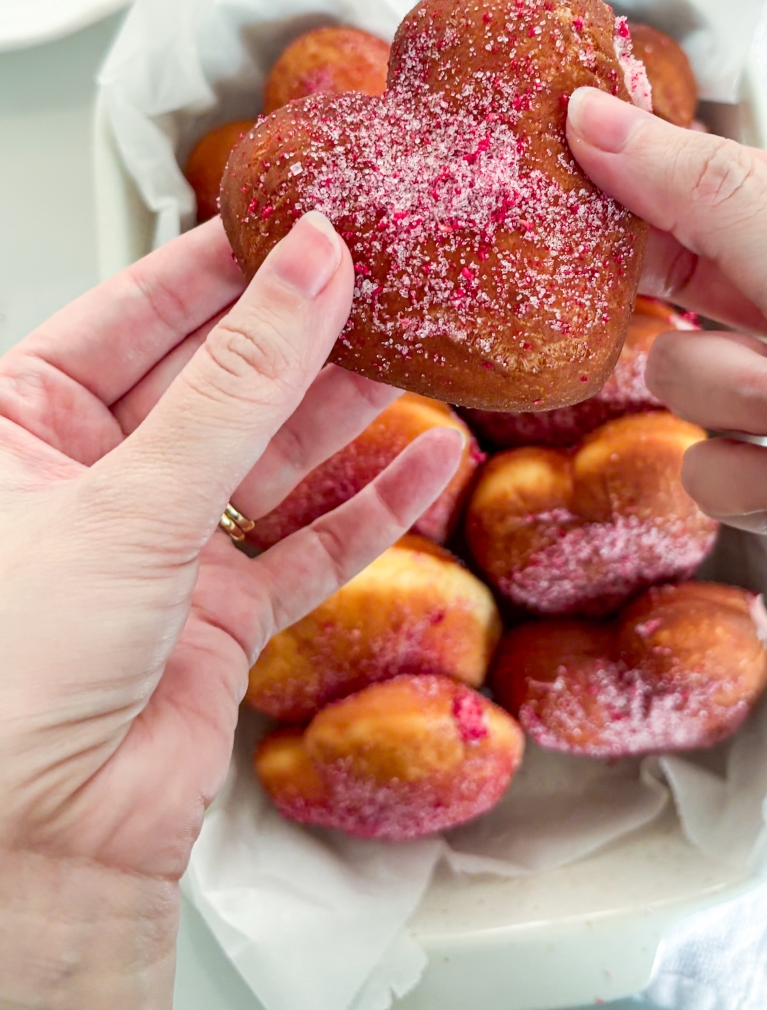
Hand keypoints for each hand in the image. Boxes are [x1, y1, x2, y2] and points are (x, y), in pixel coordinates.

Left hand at [0, 214, 460, 1005]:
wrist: (41, 848)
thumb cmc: (13, 672)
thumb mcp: (132, 498)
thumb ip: (239, 384)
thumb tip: (306, 268)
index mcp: (21, 424)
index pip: (136, 312)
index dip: (223, 264)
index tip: (299, 218)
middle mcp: (94, 477)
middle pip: (218, 379)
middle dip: (300, 335)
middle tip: (382, 280)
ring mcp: (162, 545)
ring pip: (272, 457)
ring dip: (347, 412)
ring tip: (421, 353)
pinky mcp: (220, 614)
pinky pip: (309, 544)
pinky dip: (371, 506)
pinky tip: (427, 461)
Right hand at [568, 88, 766, 878]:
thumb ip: (717, 204)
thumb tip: (602, 124)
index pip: (723, 183)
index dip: (649, 174)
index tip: (573, 154)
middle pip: (689, 280)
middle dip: (696, 307)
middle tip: (680, 297)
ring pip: (686, 379)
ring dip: (752, 407)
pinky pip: (704, 468)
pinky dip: (763, 482)